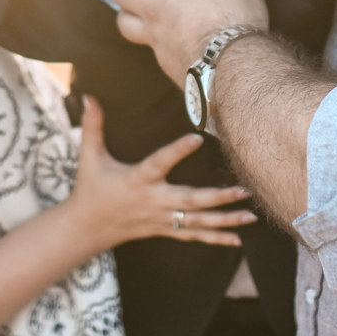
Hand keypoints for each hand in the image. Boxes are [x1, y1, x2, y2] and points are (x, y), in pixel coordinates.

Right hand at [66, 97, 255, 247]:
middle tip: (243, 190)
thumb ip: (92, 126)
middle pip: (190, 201)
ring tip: (250, 216)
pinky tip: (237, 239)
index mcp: (138, 180)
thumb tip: (88, 96)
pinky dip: (215, 238)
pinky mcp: (165, 230)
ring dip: (225, 220)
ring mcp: (161, 219)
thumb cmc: (90, 188)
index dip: (177, 151)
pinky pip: (193, 236)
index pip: (159, 163)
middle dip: (218, 198)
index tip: (197, 138)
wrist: (86, 228)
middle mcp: (153, 201)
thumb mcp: (89, 157)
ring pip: (197, 222)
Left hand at [112, 0, 270, 83]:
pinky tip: (152, 38)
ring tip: (124, 6)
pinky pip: (144, 45)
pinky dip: (144, 37)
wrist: (233, 66)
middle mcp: (157, 7)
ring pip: (123, 21)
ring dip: (121, 10)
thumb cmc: (239, 20)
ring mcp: (155, 35)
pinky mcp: (161, 59)